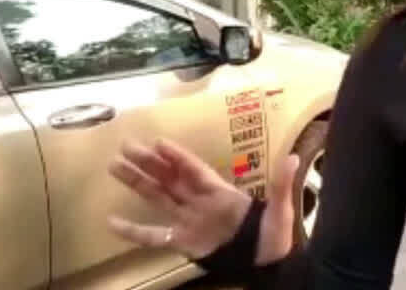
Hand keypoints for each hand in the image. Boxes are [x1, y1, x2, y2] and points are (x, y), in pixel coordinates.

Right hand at [107, 138, 300, 264]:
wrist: (267, 263)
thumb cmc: (274, 235)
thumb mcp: (280, 208)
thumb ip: (282, 184)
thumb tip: (294, 157)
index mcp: (221, 191)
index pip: (194, 169)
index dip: (177, 156)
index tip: (158, 142)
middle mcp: (200, 202)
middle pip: (169, 178)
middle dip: (148, 162)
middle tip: (125, 145)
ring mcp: (189, 221)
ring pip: (158, 197)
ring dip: (137, 182)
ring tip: (114, 166)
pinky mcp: (183, 242)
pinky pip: (153, 236)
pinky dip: (133, 230)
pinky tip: (112, 222)